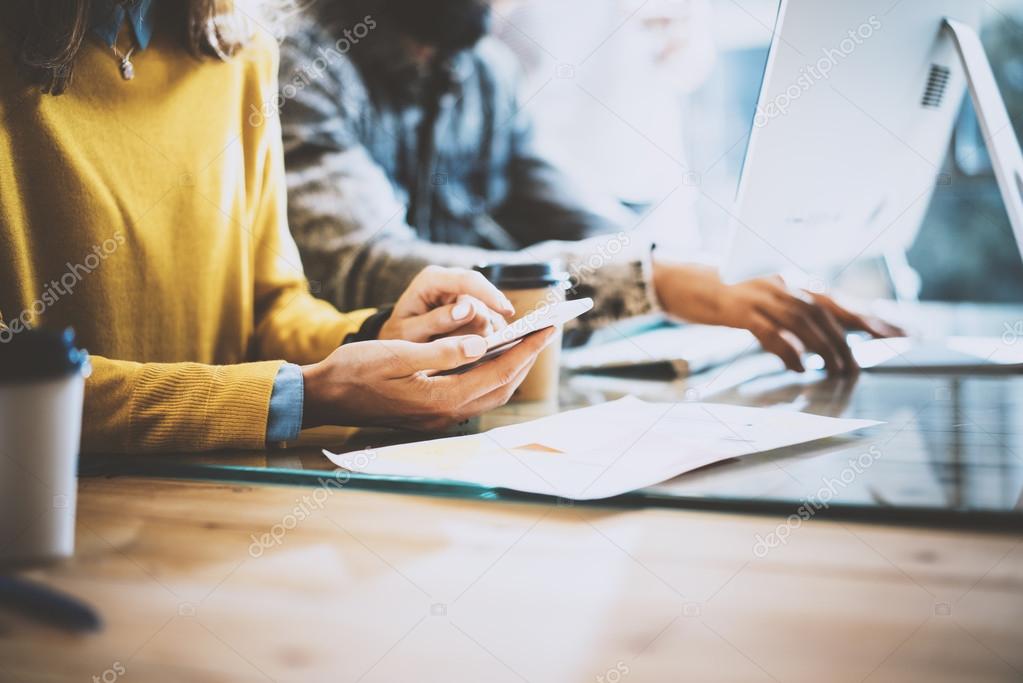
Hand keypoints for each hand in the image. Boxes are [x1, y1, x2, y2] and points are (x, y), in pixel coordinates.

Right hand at [302, 327, 555, 430]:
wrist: (324, 397)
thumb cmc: (354, 370)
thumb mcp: (396, 353)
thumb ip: (441, 351)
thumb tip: (482, 344)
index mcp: (440, 399)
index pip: (498, 372)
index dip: (527, 349)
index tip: (549, 328)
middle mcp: (445, 414)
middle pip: (501, 387)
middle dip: (526, 358)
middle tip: (545, 330)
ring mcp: (438, 418)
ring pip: (490, 394)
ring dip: (510, 368)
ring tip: (525, 341)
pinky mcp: (431, 414)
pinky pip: (474, 395)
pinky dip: (490, 375)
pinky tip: (491, 356)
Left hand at [379, 266, 514, 341]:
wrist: (397, 340)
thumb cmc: (399, 336)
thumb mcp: (409, 331)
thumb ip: (436, 320)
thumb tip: (468, 309)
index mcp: (432, 280)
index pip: (468, 280)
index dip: (489, 294)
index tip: (507, 311)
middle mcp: (451, 281)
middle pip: (483, 300)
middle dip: (480, 327)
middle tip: (462, 350)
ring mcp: (464, 294)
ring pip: (490, 314)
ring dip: (482, 336)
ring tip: (461, 352)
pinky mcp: (474, 308)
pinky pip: (491, 322)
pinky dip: (487, 338)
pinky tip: (475, 350)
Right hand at [652, 261, 903, 374]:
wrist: (677, 279)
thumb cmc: (717, 292)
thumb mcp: (756, 297)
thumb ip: (785, 309)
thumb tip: (817, 334)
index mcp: (787, 278)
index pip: (835, 299)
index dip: (867, 316)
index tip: (896, 333)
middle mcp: (779, 281)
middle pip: (824, 310)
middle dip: (849, 339)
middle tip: (859, 367)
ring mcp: (759, 294)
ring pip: (803, 321)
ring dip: (824, 348)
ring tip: (835, 371)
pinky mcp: (738, 309)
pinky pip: (771, 332)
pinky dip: (789, 352)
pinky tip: (798, 368)